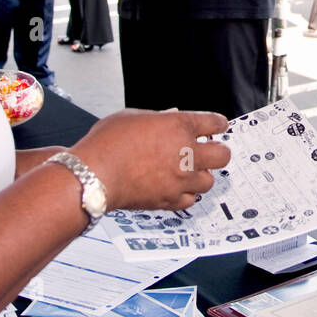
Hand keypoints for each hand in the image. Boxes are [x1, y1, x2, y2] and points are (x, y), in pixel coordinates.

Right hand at [72, 109, 230, 210]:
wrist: (94, 175)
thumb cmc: (107, 144)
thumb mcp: (133, 116)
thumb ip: (157, 120)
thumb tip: (165, 122)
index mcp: (178, 126)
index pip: (213, 123)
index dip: (219, 124)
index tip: (220, 126)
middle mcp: (185, 153)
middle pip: (222, 155)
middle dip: (218, 152)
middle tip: (211, 151)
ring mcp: (180, 179)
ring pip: (209, 181)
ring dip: (201, 175)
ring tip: (190, 172)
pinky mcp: (170, 200)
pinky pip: (190, 200)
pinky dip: (186, 194)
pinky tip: (177, 188)